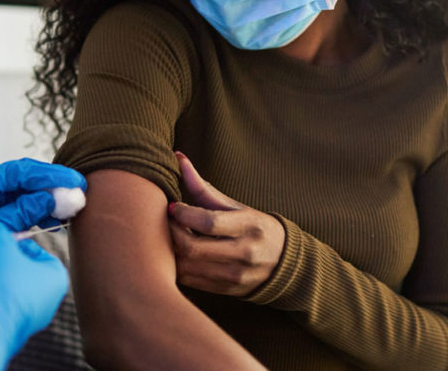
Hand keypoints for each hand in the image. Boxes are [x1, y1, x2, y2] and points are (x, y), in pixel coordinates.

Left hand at [0, 159, 84, 340]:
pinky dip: (39, 215)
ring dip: (48, 201)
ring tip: (71, 209)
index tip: (73, 180)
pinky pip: (21, 211)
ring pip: (26, 196)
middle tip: (79, 193)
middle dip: (52, 187)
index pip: (18, 172)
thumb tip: (54, 198)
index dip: (49, 175)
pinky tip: (55, 220)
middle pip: (25, 181)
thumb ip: (21, 213)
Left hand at [168, 152, 284, 296]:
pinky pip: (190, 281)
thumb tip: (178, 158)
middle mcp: (244, 253)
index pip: (209, 222)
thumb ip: (204, 188)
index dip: (183, 214)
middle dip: (172, 234)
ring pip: (187, 267)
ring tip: (169, 237)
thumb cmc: (253, 227)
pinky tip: (177, 254)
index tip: (173, 207)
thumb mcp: (235, 206)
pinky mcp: (225, 290)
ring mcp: (234, 275)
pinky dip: (177, 266)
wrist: (282, 263)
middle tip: (165, 223)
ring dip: (171, 251)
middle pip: (193, 248)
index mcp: (249, 226)